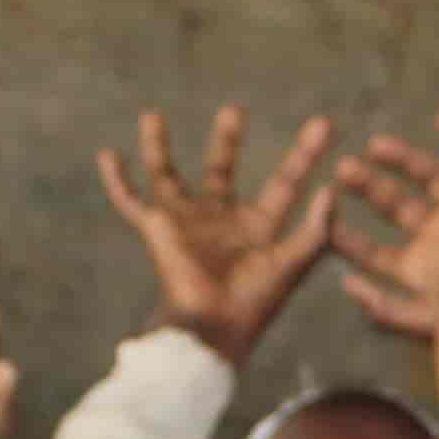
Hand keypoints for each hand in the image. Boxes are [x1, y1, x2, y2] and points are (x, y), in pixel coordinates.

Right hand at [98, 105, 336, 367]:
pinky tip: (107, 154)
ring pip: (166, 176)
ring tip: (151, 116)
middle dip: (226, 141)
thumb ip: (315, 230)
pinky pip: (130, 201)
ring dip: (157, 148)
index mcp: (257, 228)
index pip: (284, 184)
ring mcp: (186, 223)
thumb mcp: (292, 264)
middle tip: (233, 109)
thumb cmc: (256, 303)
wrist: (214, 328)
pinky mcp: (157, 229)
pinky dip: (117, 181)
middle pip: (221, 170)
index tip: (324, 123)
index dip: (303, 156)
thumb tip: (331, 191)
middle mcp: (219, 221)